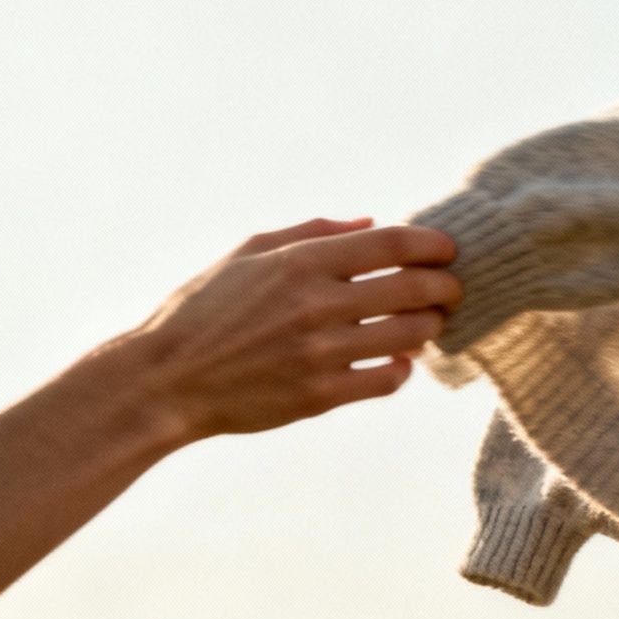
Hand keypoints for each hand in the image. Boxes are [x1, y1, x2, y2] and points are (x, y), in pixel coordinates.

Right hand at [116, 215, 461, 443]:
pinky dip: (402, 369)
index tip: (448, 250)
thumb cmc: (205, 310)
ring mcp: (319, 353)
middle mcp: (315, 304)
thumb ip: (313, 232)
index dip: (433, 244)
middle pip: (412, 288)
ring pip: (408, 335)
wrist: (166, 381)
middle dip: (445, 286)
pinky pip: (386, 380)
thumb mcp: (248, 253)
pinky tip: (399, 361)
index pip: (392, 243)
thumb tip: (371, 222)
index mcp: (299, 262)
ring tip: (429, 323)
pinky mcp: (318, 396)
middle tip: (452, 288)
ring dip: (430, 327)